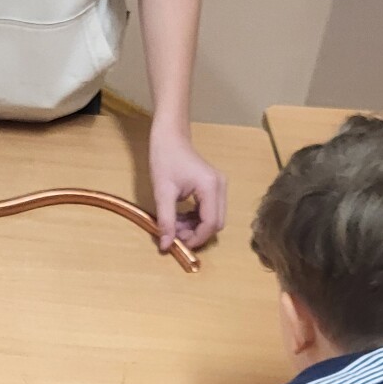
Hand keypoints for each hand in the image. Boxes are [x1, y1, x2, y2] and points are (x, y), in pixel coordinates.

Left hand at [148, 125, 226, 250]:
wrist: (169, 137)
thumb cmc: (165, 158)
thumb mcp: (162, 192)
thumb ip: (166, 220)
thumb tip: (166, 246)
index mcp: (211, 187)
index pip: (211, 223)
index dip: (196, 239)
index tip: (178, 245)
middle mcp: (220, 187)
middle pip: (216, 223)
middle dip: (196, 234)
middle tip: (175, 235)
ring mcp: (219, 186)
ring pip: (213, 218)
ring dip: (195, 227)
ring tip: (174, 226)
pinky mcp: (214, 187)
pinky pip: (209, 210)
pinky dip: (196, 218)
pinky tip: (180, 217)